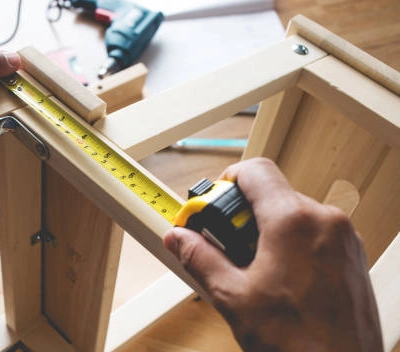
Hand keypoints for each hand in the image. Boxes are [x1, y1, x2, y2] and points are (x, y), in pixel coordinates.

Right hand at [164, 158, 382, 350]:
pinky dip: (289, 243)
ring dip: (265, 231)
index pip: (255, 171)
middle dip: (241, 216)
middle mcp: (325, 220)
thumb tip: (178, 239)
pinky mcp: (351, 254)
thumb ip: (199, 258)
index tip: (213, 206)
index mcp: (293, 221)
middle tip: (224, 246)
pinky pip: (313, 231)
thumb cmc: (299, 344)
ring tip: (251, 269)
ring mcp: (343, 237)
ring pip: (292, 213)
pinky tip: (276, 276)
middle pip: (271, 194)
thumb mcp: (233, 297)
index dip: (227, 181)